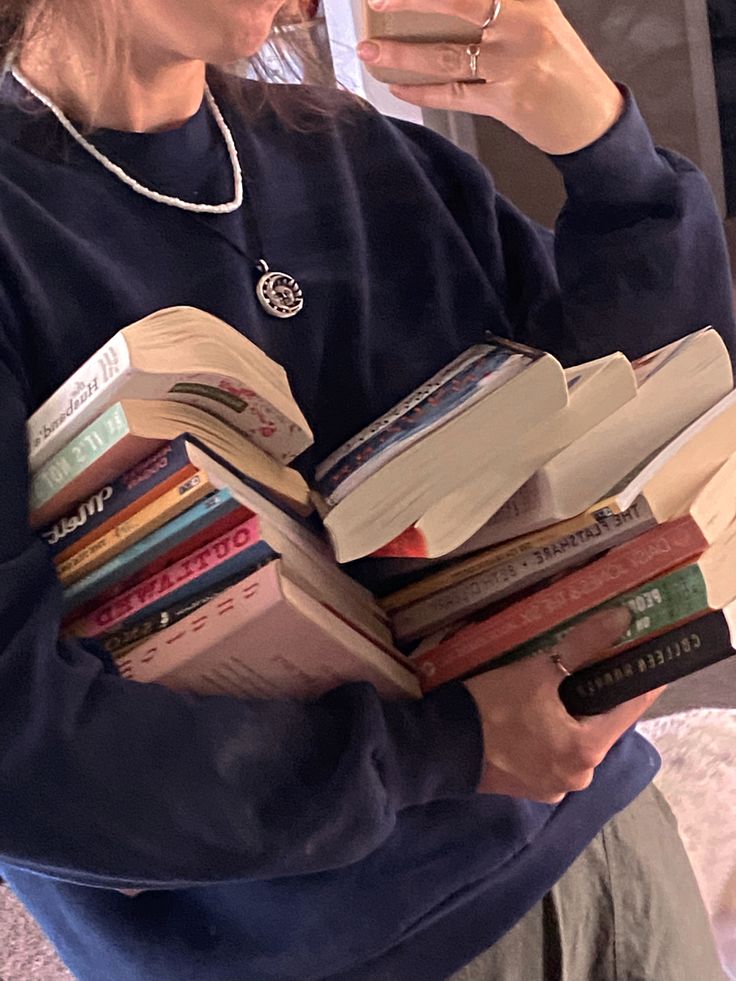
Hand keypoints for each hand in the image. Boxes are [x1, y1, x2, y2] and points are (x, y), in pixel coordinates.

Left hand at [357, 0, 623, 153]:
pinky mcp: (506, 101)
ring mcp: (513, 64)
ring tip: (370, 52)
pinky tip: (397, 87)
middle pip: (456, 3)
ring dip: (401, 55)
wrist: (593, 117)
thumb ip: (500, 7)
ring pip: (446, 55)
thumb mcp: (539, 20)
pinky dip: (421, 91)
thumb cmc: (561, 68)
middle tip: (375, 0)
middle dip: (410, 0)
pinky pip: (453, 94)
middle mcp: (522, 25)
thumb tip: (447, 5)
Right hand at [463, 607, 664, 802]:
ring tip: (562, 683)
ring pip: (574, 739)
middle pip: (600, 726)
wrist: (438, 747)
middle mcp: (577, 777)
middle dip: (598, 695)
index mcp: (586, 751)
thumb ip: (583, 646)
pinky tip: (537, 710)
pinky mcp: (527, 787)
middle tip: (596, 662)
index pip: (629, 709)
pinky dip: (551, 731)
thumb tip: (621, 619)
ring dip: (572, 714)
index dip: (640, 680)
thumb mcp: (538, 671)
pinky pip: (552, 752)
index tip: (651, 658)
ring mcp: (551, 786)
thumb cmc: (491, 708)